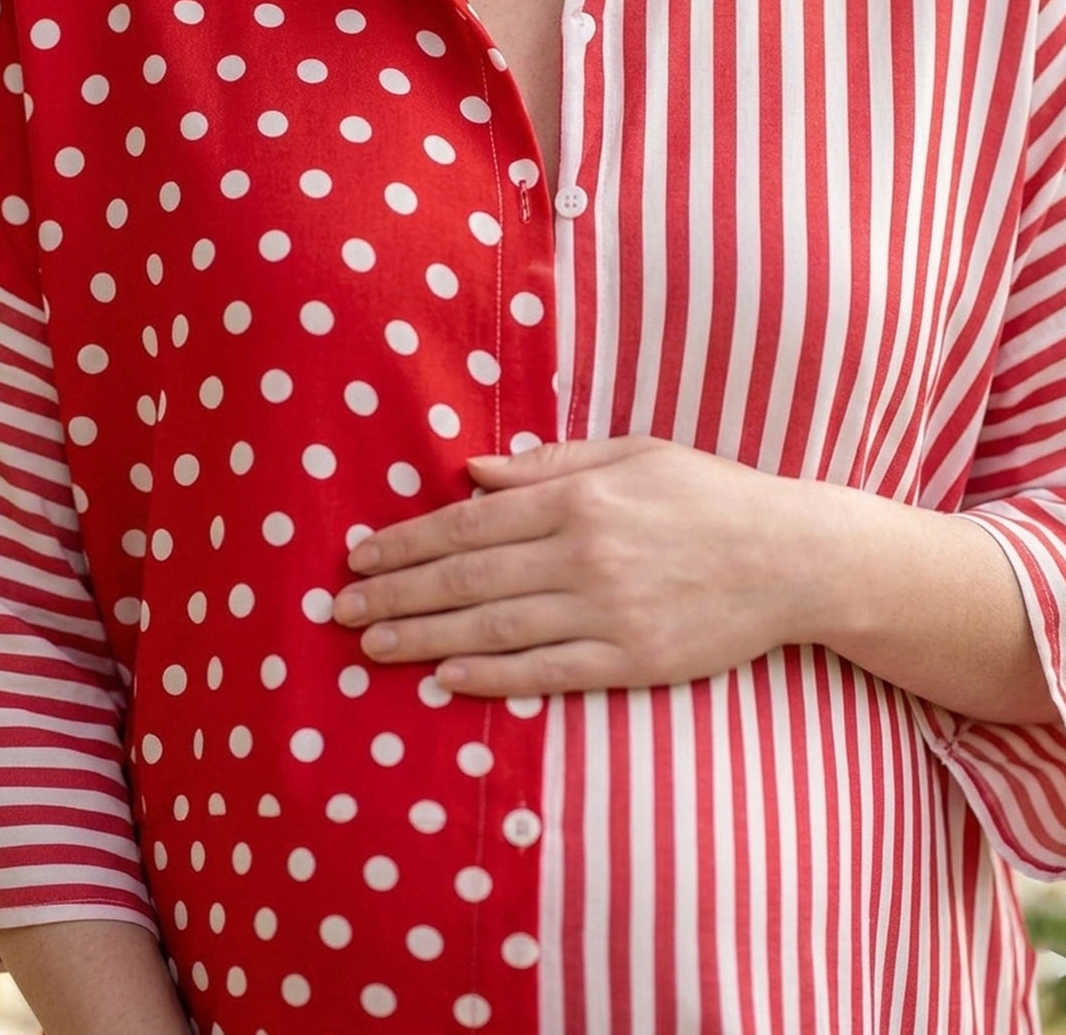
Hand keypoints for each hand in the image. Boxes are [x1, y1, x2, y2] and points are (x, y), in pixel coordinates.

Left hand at [332, 436, 832, 697]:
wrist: (791, 556)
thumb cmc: (709, 495)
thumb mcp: (632, 453)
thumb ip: (550, 464)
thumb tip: (473, 471)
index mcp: (580, 497)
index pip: (472, 521)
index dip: (409, 540)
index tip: (361, 554)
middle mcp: (585, 554)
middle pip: (469, 577)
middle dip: (397, 592)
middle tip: (340, 609)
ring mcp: (608, 611)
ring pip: (495, 629)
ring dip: (425, 638)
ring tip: (372, 646)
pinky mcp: (632, 661)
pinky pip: (548, 672)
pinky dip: (492, 678)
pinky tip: (446, 678)